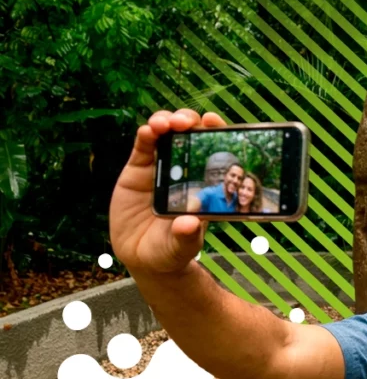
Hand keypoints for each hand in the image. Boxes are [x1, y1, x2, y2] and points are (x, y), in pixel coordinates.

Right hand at [110, 109, 225, 275]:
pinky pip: (143, 146)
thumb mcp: (181, 247)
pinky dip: (146, 134)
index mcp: (204, 183)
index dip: (216, 133)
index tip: (215, 123)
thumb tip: (190, 224)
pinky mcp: (138, 169)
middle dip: (190, 121)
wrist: (142, 256)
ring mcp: (161, 167)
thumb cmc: (171, 250)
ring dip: (166, 121)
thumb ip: (186, 236)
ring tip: (166, 124)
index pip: (214, 151)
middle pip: (190, 134)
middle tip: (187, 123)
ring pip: (166, 134)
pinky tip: (148, 130)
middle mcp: (185, 170)